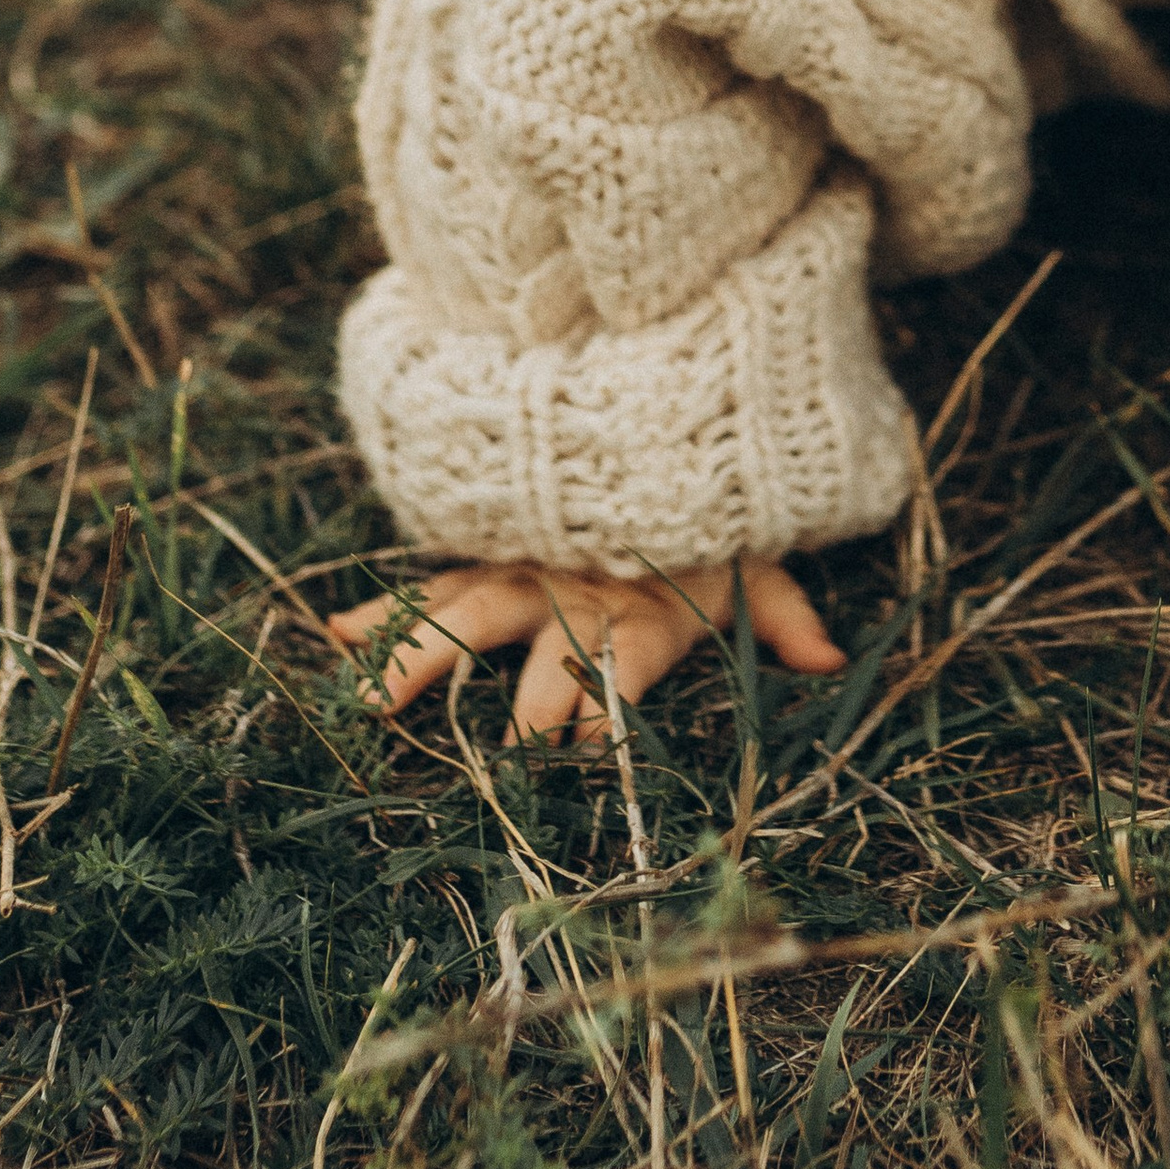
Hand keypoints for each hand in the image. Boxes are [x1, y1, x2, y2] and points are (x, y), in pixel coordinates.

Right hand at [327, 553, 843, 739]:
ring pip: (463, 613)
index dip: (605, 701)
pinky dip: (384, 612)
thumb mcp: (754, 559)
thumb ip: (784, 610)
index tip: (587, 745)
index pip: (619, 659)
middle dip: (517, 695)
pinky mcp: (491, 561)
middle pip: (537, 643)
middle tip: (500, 748)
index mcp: (637, 604)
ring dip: (420, 655)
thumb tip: (834, 659)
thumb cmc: (705, 522)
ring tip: (370, 698)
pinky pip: (430, 586)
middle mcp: (570, 589)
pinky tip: (335, 634)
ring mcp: (524, 572)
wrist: (659, 419)